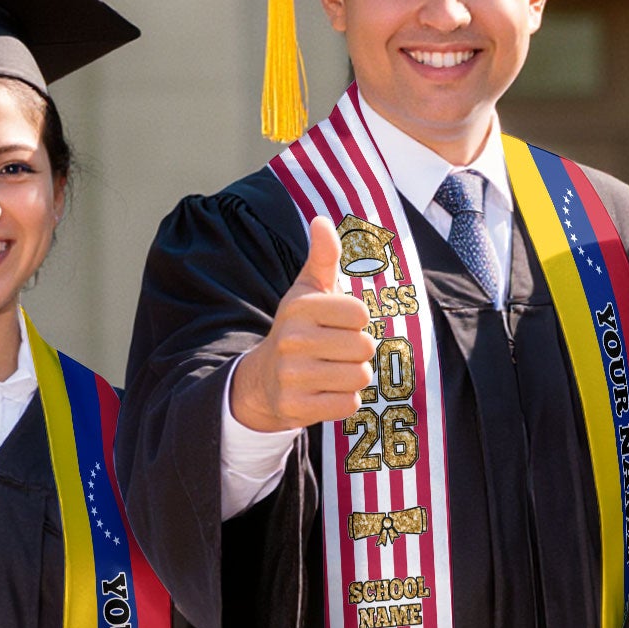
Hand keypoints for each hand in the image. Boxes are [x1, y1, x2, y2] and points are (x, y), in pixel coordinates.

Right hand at [227, 216, 376, 432]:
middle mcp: (293, 339)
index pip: (360, 313)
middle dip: (358, 351)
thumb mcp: (308, 291)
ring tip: (331, 370)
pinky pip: (348, 404)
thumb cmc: (299, 328)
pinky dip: (344, 400)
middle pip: (365, 346)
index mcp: (300, 307)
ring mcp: (292, 376)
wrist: (264, 379)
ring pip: (360, 376)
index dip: (356, 321)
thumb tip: (321, 220)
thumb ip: (323, 257)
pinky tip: (325, 391)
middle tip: (335, 351)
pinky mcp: (296, 407)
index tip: (336, 323)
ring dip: (353, 376)